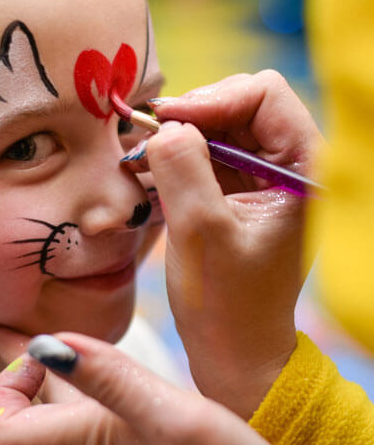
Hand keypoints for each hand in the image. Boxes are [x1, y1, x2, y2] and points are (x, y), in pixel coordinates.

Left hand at [0, 327, 304, 444]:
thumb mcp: (175, 422)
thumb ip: (113, 384)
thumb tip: (50, 348)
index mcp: (94, 441)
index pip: (6, 431)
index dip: (4, 388)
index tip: (33, 347)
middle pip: (29, 407)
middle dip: (5, 365)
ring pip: (58, 405)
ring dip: (39, 368)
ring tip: (21, 337)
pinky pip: (91, 407)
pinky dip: (77, 378)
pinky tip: (86, 364)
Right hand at [142, 70, 323, 417]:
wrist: (233, 351)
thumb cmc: (226, 302)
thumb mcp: (200, 230)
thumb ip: (183, 166)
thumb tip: (164, 125)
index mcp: (304, 170)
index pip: (264, 94)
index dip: (212, 99)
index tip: (165, 122)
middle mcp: (289, 166)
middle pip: (238, 105)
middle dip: (190, 118)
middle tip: (146, 138)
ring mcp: (262, 179)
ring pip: (217, 129)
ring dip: (177, 139)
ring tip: (140, 158)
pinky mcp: (238, 193)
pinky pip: (205, 155)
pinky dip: (175, 159)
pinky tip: (148, 172)